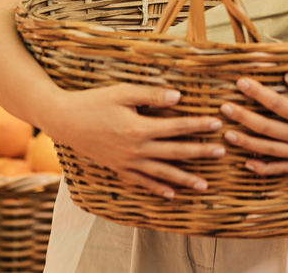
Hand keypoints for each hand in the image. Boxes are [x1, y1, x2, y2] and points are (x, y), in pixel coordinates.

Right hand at [46, 84, 225, 197]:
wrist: (65, 121)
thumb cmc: (95, 102)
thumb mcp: (123, 92)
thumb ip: (151, 95)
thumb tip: (179, 97)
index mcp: (139, 128)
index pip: (177, 127)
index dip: (198, 125)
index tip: (217, 123)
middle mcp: (136, 150)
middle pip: (175, 153)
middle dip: (200, 153)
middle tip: (222, 153)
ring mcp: (127, 163)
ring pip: (162, 173)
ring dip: (184, 179)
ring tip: (204, 185)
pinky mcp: (119, 169)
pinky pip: (142, 182)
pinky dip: (157, 188)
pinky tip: (171, 194)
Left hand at [219, 72, 287, 174]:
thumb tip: (286, 76)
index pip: (275, 103)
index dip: (256, 92)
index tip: (240, 82)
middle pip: (265, 128)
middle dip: (242, 117)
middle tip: (223, 108)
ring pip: (268, 150)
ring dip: (245, 143)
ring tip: (227, 135)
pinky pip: (280, 170)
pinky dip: (263, 168)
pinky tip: (247, 164)